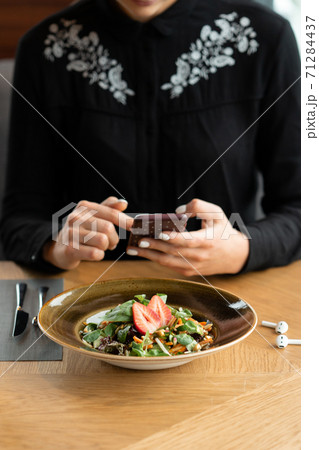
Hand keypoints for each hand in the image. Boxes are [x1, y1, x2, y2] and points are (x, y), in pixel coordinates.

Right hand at [43, 196, 132, 269]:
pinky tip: (94, 253)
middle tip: (112, 243)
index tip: (133, 227)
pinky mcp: (70, 250)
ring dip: (106, 247)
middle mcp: (75, 218)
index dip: (125, 221)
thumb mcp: (94, 216)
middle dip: (114, 238)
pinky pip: (95, 253)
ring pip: (103, 241)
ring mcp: (71, 234)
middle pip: (108, 228)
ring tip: (102, 247)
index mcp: (84, 207)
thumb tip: (123, 203)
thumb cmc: (82, 230)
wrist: (60, 248)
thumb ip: (109, 208)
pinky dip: (99, 255)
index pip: (111, 213)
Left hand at [128, 199, 248, 275]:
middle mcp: (199, 256)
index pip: (187, 241)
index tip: (158, 232)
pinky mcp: (189, 272)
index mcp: (207, 241)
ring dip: (150, 256)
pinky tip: (144, 252)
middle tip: (138, 240)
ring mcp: (193, 267)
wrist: (234, 256)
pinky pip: (170, 266)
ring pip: (168, 262)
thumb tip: (178, 210)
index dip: (173, 238)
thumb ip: (199, 206)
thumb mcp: (217, 214)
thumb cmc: (223, 231)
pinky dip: (156, 259)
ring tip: (133, 249)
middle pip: (173, 252)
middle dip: (154, 247)